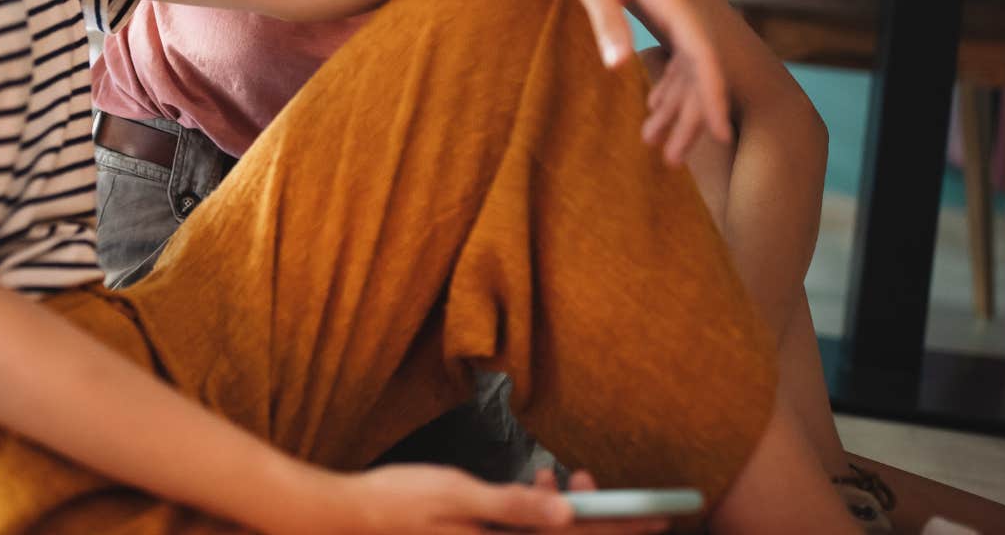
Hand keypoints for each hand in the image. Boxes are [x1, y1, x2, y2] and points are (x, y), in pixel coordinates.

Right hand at [287, 463, 675, 533]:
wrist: (345, 520)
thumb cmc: (394, 502)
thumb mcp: (455, 492)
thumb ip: (512, 505)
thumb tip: (567, 512)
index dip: (621, 527)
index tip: (660, 516)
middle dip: (598, 519)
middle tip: (609, 486)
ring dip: (565, 515)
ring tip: (567, 478)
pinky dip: (537, 518)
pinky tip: (534, 491)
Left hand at [546, 0, 731, 164]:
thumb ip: (607, 21)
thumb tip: (620, 69)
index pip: (702, 52)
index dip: (713, 94)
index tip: (722, 133)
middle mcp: (685, 0)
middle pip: (701, 65)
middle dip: (694, 114)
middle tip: (674, 161)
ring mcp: (679, 2)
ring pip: (692, 61)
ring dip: (681, 104)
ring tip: (660, 147)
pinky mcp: (667, 4)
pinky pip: (681, 50)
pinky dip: (672, 82)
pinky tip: (656, 111)